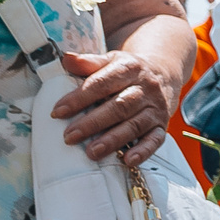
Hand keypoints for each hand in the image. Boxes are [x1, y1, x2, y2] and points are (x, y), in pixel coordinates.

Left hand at [54, 48, 178, 171]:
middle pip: (119, 107)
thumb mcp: (109, 61)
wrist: (162, 74)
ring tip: (92, 152)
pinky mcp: (162, 126)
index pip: (102, 83)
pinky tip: (129, 160)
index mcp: (129, 68)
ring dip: (113, 140)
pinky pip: (155, 140)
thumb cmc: (127, 71)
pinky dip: (143, 152)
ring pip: (135, 125)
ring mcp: (155, 108)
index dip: (79, 98)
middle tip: (70, 137)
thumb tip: (66, 59)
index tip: (57, 112)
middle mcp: (145, 88)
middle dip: (93, 123)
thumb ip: (88, 62)